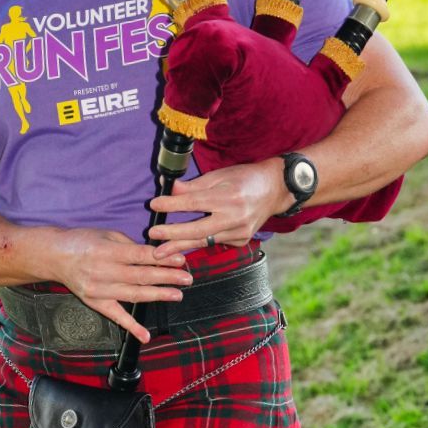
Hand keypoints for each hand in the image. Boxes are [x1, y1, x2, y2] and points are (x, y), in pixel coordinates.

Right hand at [53, 228, 192, 344]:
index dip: (162, 259)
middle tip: (186, 278)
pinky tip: (146, 335)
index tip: (180, 260)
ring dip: (157, 296)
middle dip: (167, 277)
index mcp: (108, 251)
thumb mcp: (107, 234)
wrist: (55, 257)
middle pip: (141, 276)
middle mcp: (104, 271)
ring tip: (177, 295)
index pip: (141, 256)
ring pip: (133, 295)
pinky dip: (131, 327)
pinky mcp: (95, 303)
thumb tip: (157, 254)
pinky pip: (116, 316)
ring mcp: (100, 290)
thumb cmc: (83, 242)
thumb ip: (131, 245)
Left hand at [148, 161, 289, 257]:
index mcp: (227, 197)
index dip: (171, 205)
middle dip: (172, 236)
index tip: (154, 205)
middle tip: (153, 236)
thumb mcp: (219, 176)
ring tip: (161, 252)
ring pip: (204, 241)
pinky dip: (200, 242)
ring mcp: (239, 232)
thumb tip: (170, 189)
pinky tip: (185, 245)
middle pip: (197, 231)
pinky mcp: (241, 241)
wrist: (275, 190)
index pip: (193, 203)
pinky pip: (215, 242)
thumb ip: (194, 186)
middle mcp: (234, 218)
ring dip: (180, 246)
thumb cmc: (246, 178)